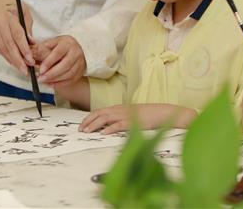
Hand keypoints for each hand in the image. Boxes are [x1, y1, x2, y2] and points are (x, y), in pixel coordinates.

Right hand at [0, 0, 34, 73]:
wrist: (0, 2)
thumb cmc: (16, 7)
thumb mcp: (26, 14)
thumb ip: (28, 29)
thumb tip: (32, 44)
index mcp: (9, 17)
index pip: (17, 35)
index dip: (24, 49)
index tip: (30, 59)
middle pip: (9, 45)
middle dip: (18, 60)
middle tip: (26, 70)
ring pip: (3, 49)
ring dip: (13, 61)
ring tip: (22, 70)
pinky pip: (0, 49)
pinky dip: (7, 58)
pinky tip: (15, 64)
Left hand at [32, 35, 85, 86]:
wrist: (76, 49)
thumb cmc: (60, 46)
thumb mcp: (52, 43)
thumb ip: (41, 48)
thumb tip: (30, 52)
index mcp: (67, 43)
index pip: (58, 53)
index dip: (49, 62)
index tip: (40, 70)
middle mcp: (75, 52)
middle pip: (65, 65)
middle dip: (51, 74)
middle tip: (40, 78)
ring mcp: (79, 63)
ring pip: (68, 74)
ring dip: (55, 80)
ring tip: (43, 81)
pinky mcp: (80, 72)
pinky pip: (70, 80)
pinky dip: (59, 84)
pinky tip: (50, 84)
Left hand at [79, 103, 196, 134]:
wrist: (162, 112)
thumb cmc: (147, 115)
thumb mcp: (131, 114)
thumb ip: (120, 118)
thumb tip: (108, 126)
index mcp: (119, 108)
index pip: (100, 111)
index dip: (89, 117)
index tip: (82, 125)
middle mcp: (120, 110)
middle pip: (100, 114)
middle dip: (88, 122)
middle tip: (80, 130)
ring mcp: (126, 115)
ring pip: (106, 119)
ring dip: (95, 125)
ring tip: (87, 132)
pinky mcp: (133, 122)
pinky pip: (119, 125)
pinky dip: (110, 129)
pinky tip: (103, 133)